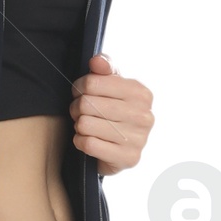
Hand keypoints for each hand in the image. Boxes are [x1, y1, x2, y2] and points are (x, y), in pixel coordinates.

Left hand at [69, 51, 153, 173]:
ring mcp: (139, 139)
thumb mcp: (112, 86)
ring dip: (78, 125)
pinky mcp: (128, 158)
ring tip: (84, 125)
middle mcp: (144, 115)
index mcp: (141, 93)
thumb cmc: (114, 112)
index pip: (92, 83)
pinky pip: (89, 144)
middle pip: (86, 104)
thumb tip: (96, 62)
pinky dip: (80, 142)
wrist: (121, 150)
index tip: (80, 93)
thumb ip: (105, 69)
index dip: (79, 87)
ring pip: (85, 124)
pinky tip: (87, 140)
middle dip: (76, 108)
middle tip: (79, 112)